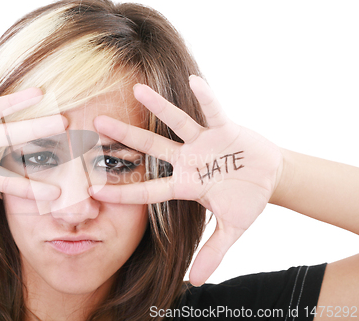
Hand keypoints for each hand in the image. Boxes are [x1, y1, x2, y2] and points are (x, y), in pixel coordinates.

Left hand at [91, 75, 282, 285]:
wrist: (271, 178)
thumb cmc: (245, 200)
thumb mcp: (231, 229)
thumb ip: (213, 252)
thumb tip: (195, 281)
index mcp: (185, 185)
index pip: (148, 189)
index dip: (123, 190)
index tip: (93, 189)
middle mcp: (188, 160)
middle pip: (151, 148)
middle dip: (125, 138)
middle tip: (95, 124)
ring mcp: (205, 143)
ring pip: (177, 122)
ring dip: (158, 107)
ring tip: (136, 89)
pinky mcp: (225, 129)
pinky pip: (214, 112)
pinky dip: (206, 99)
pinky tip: (193, 82)